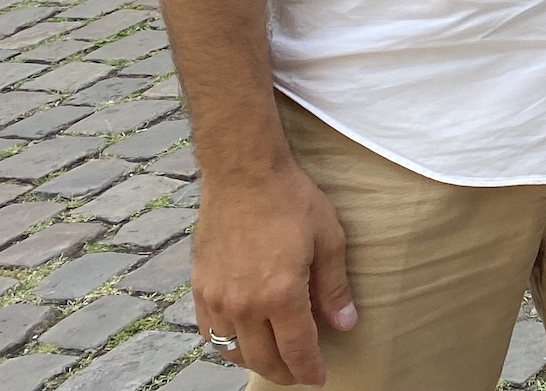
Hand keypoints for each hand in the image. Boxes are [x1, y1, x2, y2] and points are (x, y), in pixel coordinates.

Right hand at [191, 159, 355, 385]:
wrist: (244, 174)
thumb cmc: (291, 201)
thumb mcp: (328, 239)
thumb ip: (334, 288)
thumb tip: (344, 324)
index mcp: (280, 295)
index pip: (297, 349)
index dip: (309, 369)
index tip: (318, 378)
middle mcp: (244, 305)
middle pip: (263, 358)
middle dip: (285, 372)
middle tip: (300, 375)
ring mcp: (218, 299)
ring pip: (233, 352)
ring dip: (255, 363)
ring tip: (275, 361)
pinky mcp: (200, 289)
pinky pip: (210, 334)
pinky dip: (227, 346)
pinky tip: (242, 342)